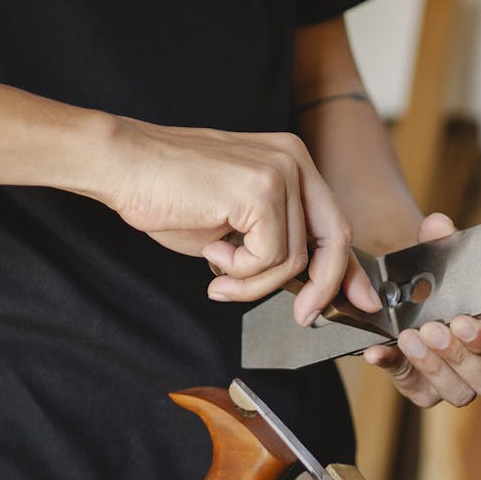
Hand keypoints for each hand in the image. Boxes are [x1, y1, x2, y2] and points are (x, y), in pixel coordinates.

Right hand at [101, 119, 380, 324]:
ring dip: (254, 282)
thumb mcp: (235, 224)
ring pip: (293, 259)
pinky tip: (212, 253)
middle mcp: (294, 161)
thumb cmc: (169, 195)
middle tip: (306, 318)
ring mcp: (280, 172)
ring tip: (219, 274)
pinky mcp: (261, 190)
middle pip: (333, 240)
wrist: (123, 166)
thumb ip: (273, 244)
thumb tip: (306, 287)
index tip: (357, 302)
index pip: (333, 223)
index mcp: (291, 162)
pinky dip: (240, 272)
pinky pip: (269, 259)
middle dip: (322, 288)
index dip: (348, 269)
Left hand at [363, 213, 480, 407]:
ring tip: (408, 338)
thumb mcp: (445, 258)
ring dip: (432, 366)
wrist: (416, 300)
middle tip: (432, 330)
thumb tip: (437, 225)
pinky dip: (394, 369)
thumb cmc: (445, 282)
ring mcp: (462, 382)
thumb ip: (443, 242)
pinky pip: (415, 388)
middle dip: (460, 356)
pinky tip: (377, 352)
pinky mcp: (428, 391)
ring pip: (459, 392)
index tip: (464, 323)